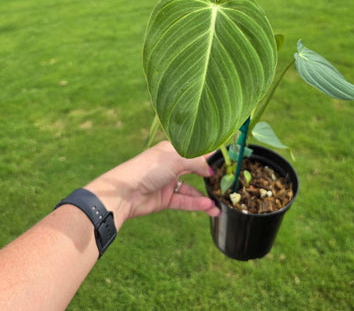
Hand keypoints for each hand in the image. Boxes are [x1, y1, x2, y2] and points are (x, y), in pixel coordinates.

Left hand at [85, 141, 219, 228]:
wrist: (124, 193)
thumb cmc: (147, 169)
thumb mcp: (175, 160)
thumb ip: (196, 162)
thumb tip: (210, 170)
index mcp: (172, 150)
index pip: (195, 149)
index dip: (210, 153)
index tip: (227, 156)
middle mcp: (170, 165)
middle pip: (194, 169)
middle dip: (210, 176)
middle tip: (227, 182)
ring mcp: (167, 182)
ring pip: (191, 189)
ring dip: (204, 196)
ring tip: (220, 204)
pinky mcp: (164, 199)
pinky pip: (184, 200)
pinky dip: (196, 204)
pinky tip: (208, 207)